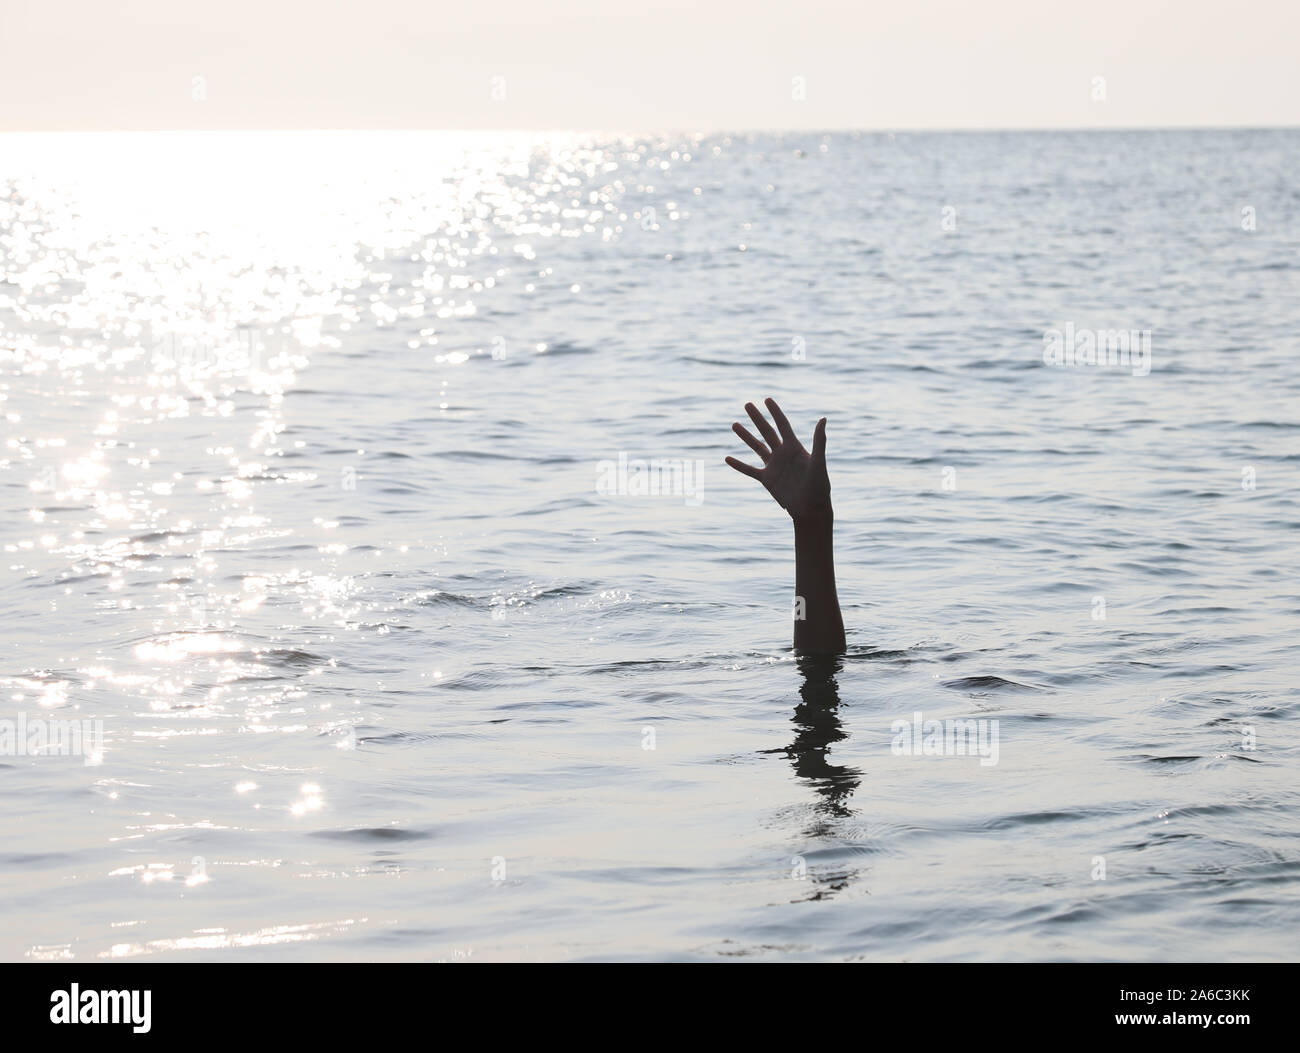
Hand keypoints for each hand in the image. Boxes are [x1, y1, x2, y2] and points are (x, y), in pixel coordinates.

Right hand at [726, 398, 831, 523]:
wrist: (811, 509)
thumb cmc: (819, 487)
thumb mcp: (818, 462)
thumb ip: (819, 441)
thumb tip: (823, 419)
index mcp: (795, 448)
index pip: (783, 425)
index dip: (775, 412)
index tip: (767, 399)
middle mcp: (783, 454)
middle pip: (767, 432)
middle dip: (757, 418)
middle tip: (747, 404)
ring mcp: (774, 466)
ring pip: (757, 447)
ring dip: (746, 436)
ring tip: (734, 424)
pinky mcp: (767, 480)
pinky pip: (750, 470)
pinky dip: (739, 465)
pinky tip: (727, 458)